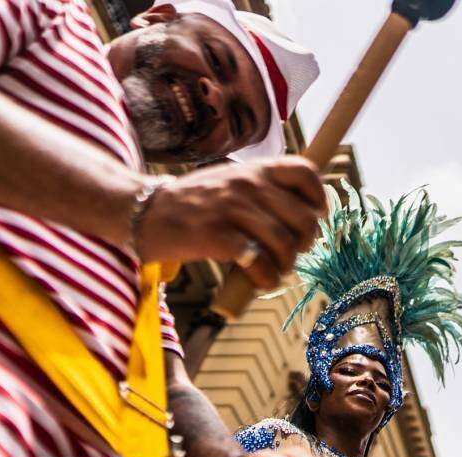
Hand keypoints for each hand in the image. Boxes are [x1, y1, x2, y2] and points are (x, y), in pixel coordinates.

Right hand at [133, 156, 326, 287]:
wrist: (142, 212)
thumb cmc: (194, 203)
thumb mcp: (231, 182)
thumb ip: (264, 190)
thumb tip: (306, 212)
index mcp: (255, 170)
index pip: (305, 172)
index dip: (319, 199)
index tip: (314, 216)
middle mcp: (247, 185)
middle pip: (304, 218)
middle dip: (306, 242)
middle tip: (292, 252)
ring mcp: (231, 209)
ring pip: (285, 243)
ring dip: (287, 265)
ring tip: (276, 270)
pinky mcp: (215, 235)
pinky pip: (258, 262)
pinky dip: (266, 278)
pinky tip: (259, 280)